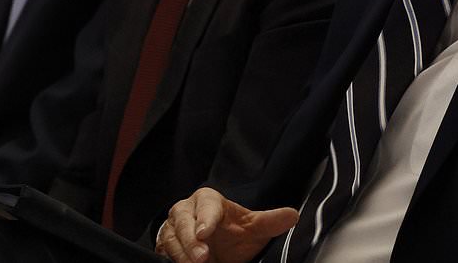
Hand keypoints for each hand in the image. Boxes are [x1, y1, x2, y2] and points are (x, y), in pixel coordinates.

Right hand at [155, 187, 297, 262]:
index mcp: (207, 200)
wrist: (214, 242)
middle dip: (191, 241)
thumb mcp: (252, 227)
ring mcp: (173, 228)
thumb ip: (270, 222)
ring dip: (183, 255)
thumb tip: (292, 216)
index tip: (206, 232)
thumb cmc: (230, 230)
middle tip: (203, 258)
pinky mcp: (165, 245)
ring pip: (172, 239)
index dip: (205, 219)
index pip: (205, 206)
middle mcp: (186, 210)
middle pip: (183, 222)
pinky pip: (164, 252)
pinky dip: (174, 260)